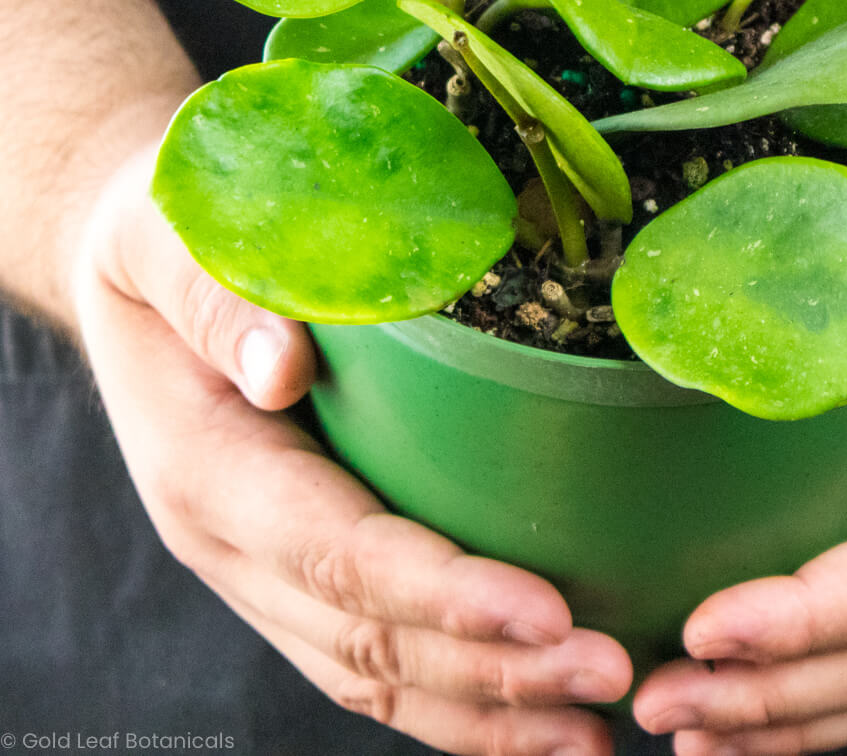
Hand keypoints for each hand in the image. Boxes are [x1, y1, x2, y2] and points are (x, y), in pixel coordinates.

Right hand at [73, 145, 632, 754]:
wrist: (137, 275)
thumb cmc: (164, 239)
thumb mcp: (167, 238)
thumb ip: (220, 296)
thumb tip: (285, 366)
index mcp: (210, 470)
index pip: (336, 553)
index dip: (440, 591)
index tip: (545, 611)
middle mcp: (235, 544)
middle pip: (370, 640)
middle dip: (494, 671)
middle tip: (610, 675)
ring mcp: (266, 569)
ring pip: (376, 676)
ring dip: (488, 712)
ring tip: (595, 730)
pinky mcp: (302, 567)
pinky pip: (375, 660)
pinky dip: (457, 697)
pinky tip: (537, 712)